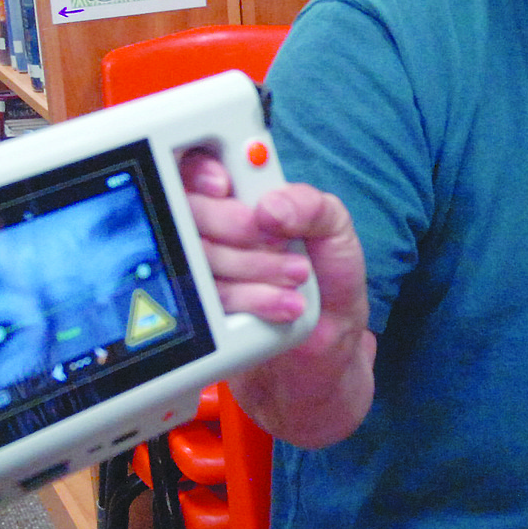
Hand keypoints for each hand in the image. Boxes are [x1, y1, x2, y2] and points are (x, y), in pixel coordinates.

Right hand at [180, 149, 375, 446]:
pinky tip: (283, 306)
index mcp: (244, 201)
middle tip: (280, 243)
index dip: (201, 173)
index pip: (199, 171)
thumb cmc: (331, 287)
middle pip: (189, 213)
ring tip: (297, 280)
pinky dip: (250, 301)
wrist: (327, 358)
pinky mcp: (203, 315)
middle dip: (237, 228)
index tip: (225, 186)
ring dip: (253, 268)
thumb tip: (270, 206)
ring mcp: (205, 275)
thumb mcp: (338, 235)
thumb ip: (313, 207)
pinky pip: (203, 301)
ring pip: (196, 259)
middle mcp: (217, 234)